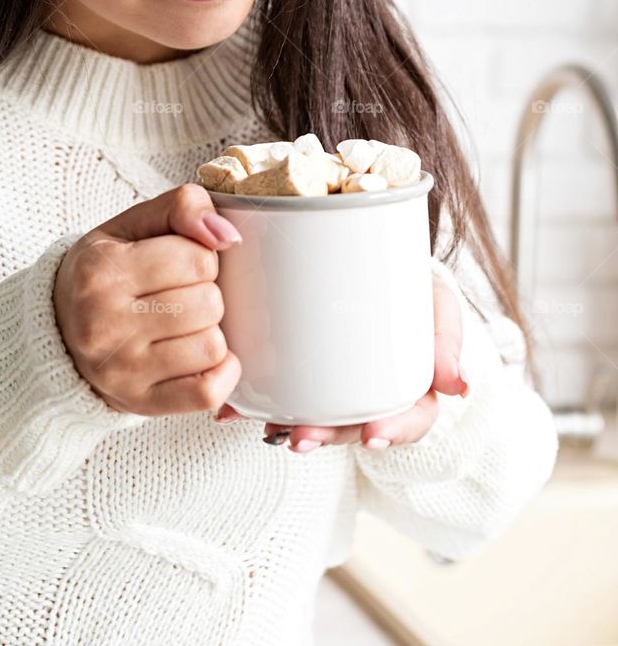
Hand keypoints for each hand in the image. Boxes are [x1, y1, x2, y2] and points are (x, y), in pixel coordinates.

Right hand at [54, 183, 242, 415]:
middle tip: (179, 294)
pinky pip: (207, 392)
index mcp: (101, 271)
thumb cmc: (103, 274)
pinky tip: (201, 355)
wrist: (58, 331)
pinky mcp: (139, 403)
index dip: (199, 256)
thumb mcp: (130, 225)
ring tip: (183, 324)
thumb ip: (181, 207)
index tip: (177, 263)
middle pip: (209, 303)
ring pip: (212, 347)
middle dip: (205, 293)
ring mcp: (121, 370)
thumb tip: (227, 233)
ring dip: (209, 332)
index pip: (197, 258)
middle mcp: (104, 323)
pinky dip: (220, 373)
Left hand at [213, 270, 468, 451]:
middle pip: (354, 426)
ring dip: (289, 425)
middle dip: (327, 435)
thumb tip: (459, 387)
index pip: (411, 419)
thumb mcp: (437, 299)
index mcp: (412, 384)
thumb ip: (446, 337)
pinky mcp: (299, 368)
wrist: (378, 253)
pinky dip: (256, 404)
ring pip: (316, 415)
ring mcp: (335, 384)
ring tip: (266, 427)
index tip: (372, 438)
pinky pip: (280, 392)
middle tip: (301, 437)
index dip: (393, 432)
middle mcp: (372, 392)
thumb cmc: (413, 283)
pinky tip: (233, 409)